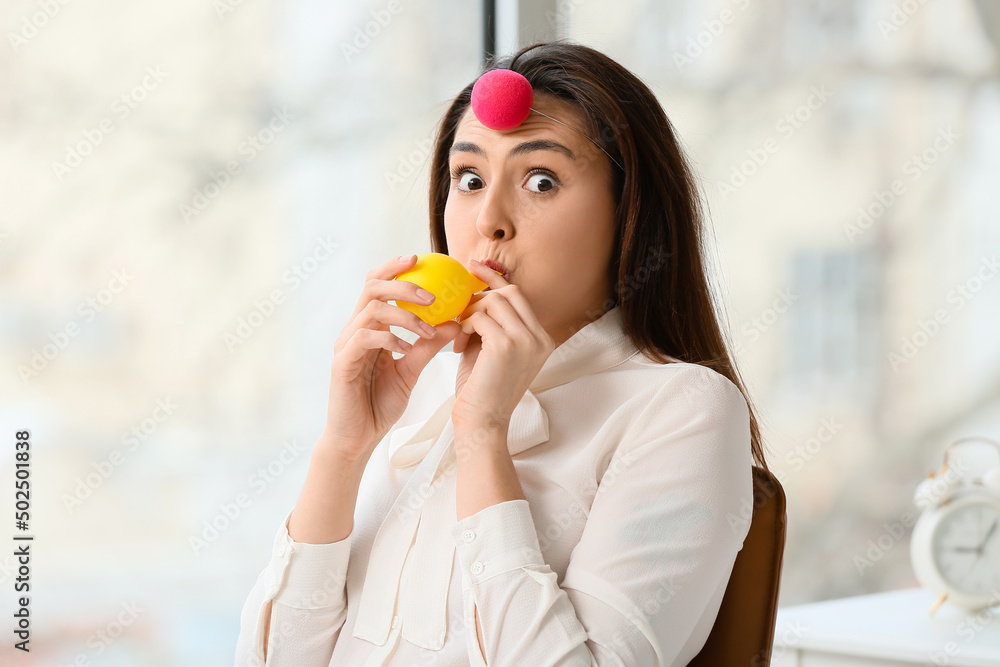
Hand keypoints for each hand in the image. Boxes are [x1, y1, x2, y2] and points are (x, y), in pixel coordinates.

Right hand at [322, 255, 461, 464]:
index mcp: (368, 326)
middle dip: (403, 283)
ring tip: (427, 329)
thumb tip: (455, 322)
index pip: (377, 285)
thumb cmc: (381, 403)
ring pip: (371, 309)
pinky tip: (407, 349)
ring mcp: (346, 345)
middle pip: (372, 286)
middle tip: (432, 294)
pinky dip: (390, 338)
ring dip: (404, 315)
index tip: (419, 258)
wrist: (359, 437)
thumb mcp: (411, 370)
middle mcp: (354, 330)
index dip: (395, 267)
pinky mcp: (342, 363)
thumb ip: (427, 345)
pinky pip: (364, 338)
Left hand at [451, 259, 554, 428]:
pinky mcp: (506, 345)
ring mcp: (525, 340)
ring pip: (493, 302)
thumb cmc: (481, 390)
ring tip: (459, 335)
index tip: (474, 268)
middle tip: (459, 300)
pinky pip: (480, 318)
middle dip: (480, 293)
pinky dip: (464, 326)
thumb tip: (474, 294)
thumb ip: (490, 323)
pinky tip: (458, 345)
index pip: (520, 296)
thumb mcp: (491, 351)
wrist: (482, 423)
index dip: (496, 279)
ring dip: (469, 314)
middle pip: (509, 292)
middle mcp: (539, 338)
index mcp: (541, 339)